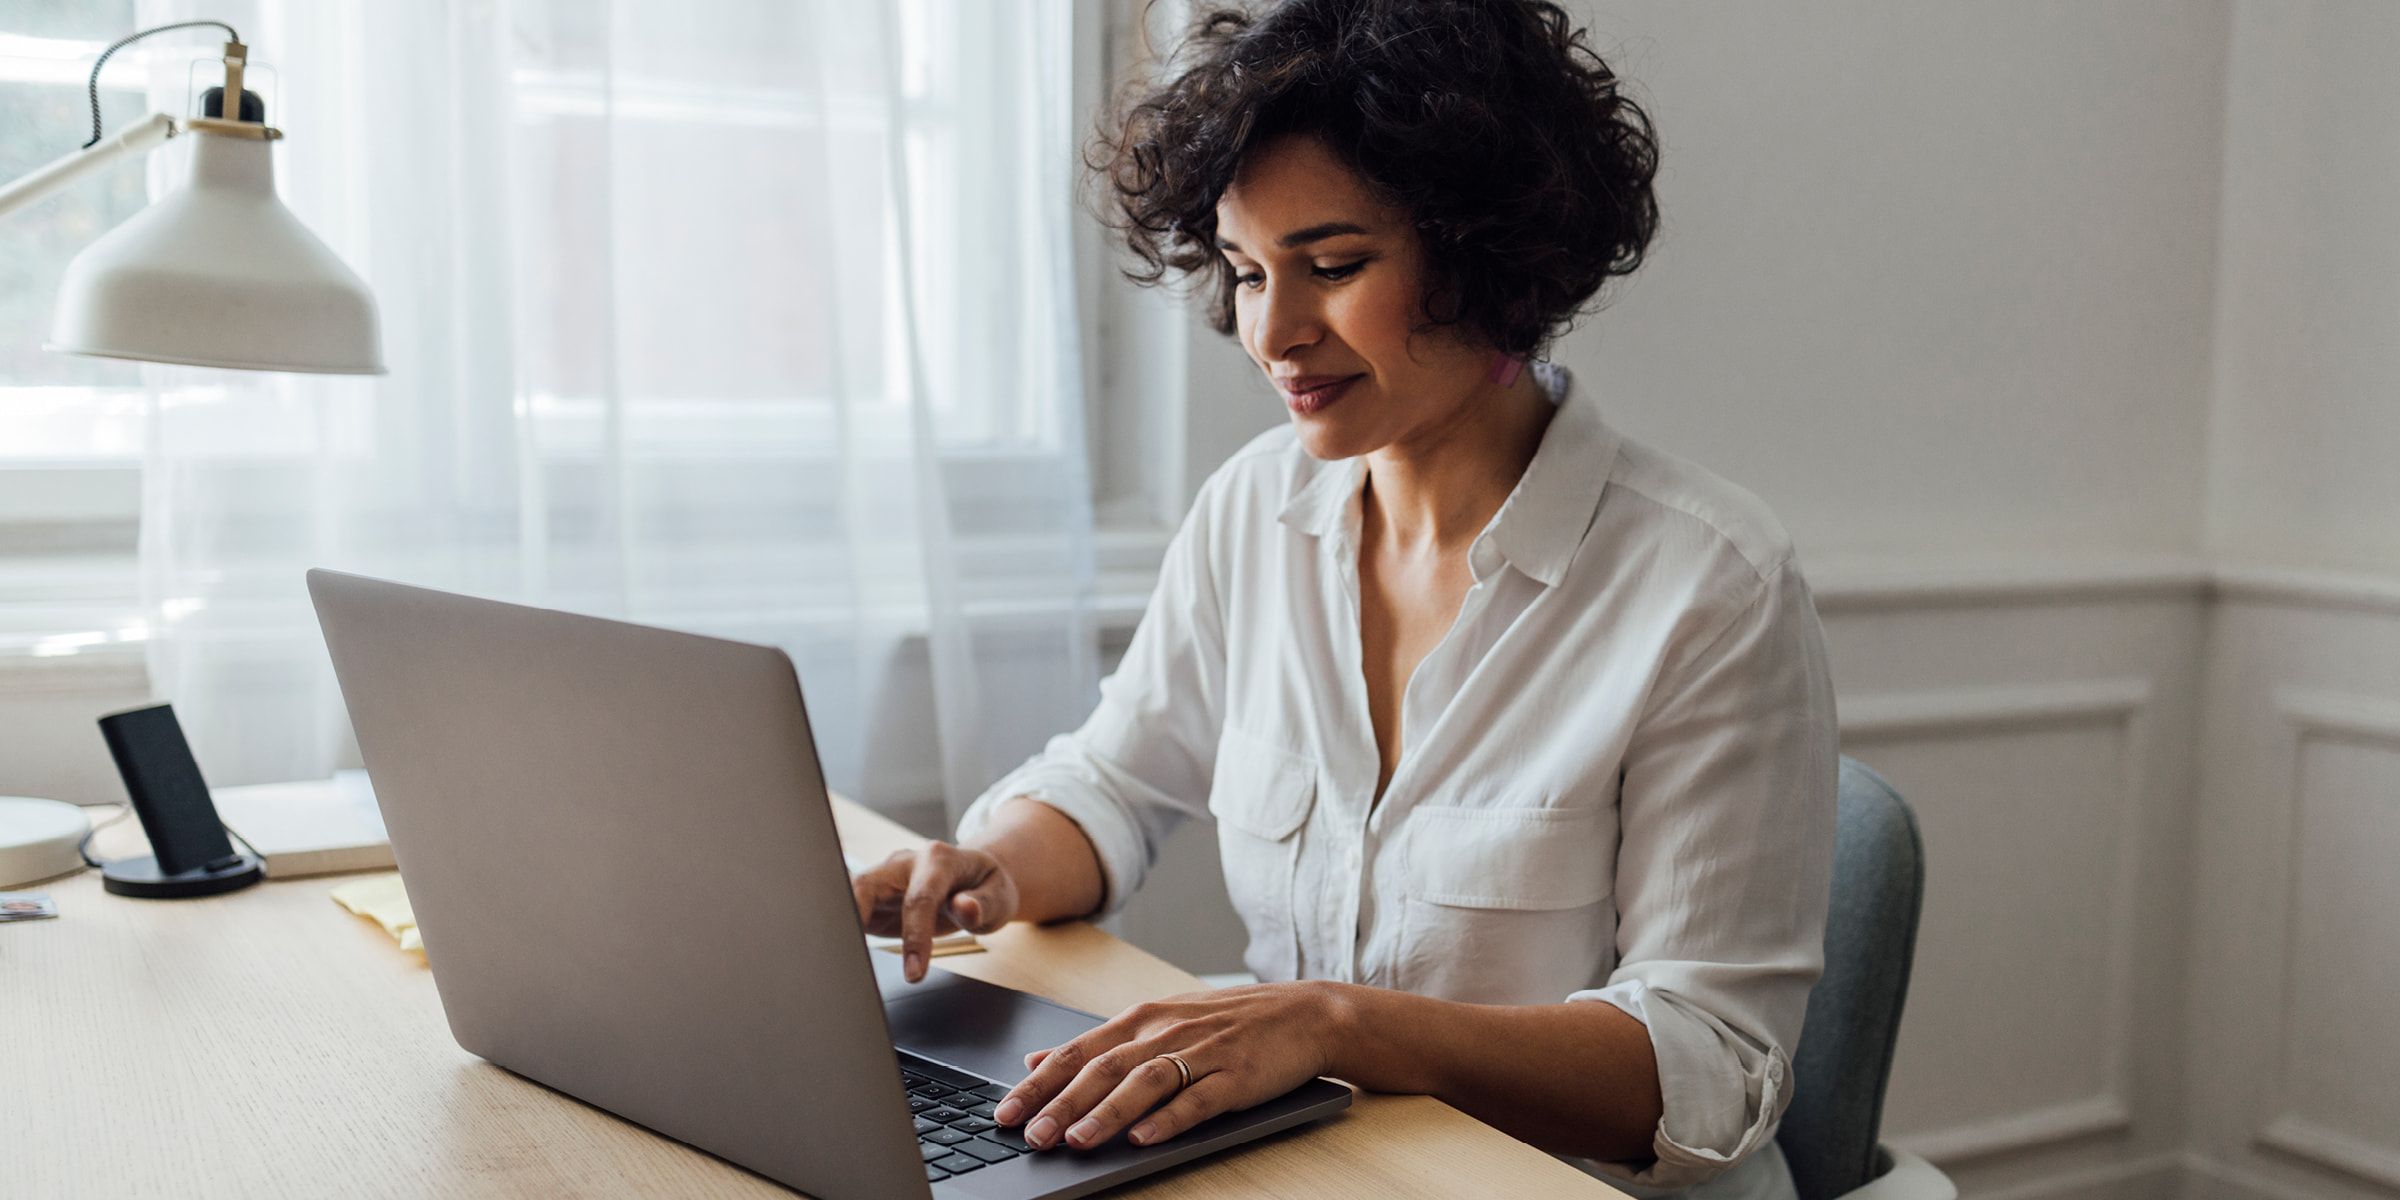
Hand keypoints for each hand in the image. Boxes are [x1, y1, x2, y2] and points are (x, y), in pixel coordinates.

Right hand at [851, 842, 1018, 981]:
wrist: (977, 879)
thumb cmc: (987, 888)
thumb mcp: (999, 897)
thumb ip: (983, 904)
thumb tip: (965, 907)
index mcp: (938, 860)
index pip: (919, 899)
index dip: (914, 937)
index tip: (914, 974)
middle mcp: (905, 863)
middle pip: (867, 884)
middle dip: (854, 917)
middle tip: (851, 959)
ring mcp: (885, 877)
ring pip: (851, 894)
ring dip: (842, 925)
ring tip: (839, 961)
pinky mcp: (874, 897)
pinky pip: (851, 910)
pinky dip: (845, 931)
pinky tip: (842, 956)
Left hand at [992, 982, 1347, 1150]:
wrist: (1303, 1013)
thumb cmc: (1227, 1022)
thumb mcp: (1158, 1020)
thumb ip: (1098, 1043)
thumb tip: (1038, 1060)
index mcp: (1141, 1019)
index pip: (1077, 1052)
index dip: (1038, 1083)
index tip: (1005, 1112)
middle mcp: (1166, 1031)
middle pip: (1103, 1068)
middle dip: (1062, 1103)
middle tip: (1030, 1135)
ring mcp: (1203, 1052)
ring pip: (1145, 1082)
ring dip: (1107, 1113)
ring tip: (1076, 1141)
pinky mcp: (1237, 1075)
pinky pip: (1198, 1099)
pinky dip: (1169, 1119)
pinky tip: (1145, 1137)